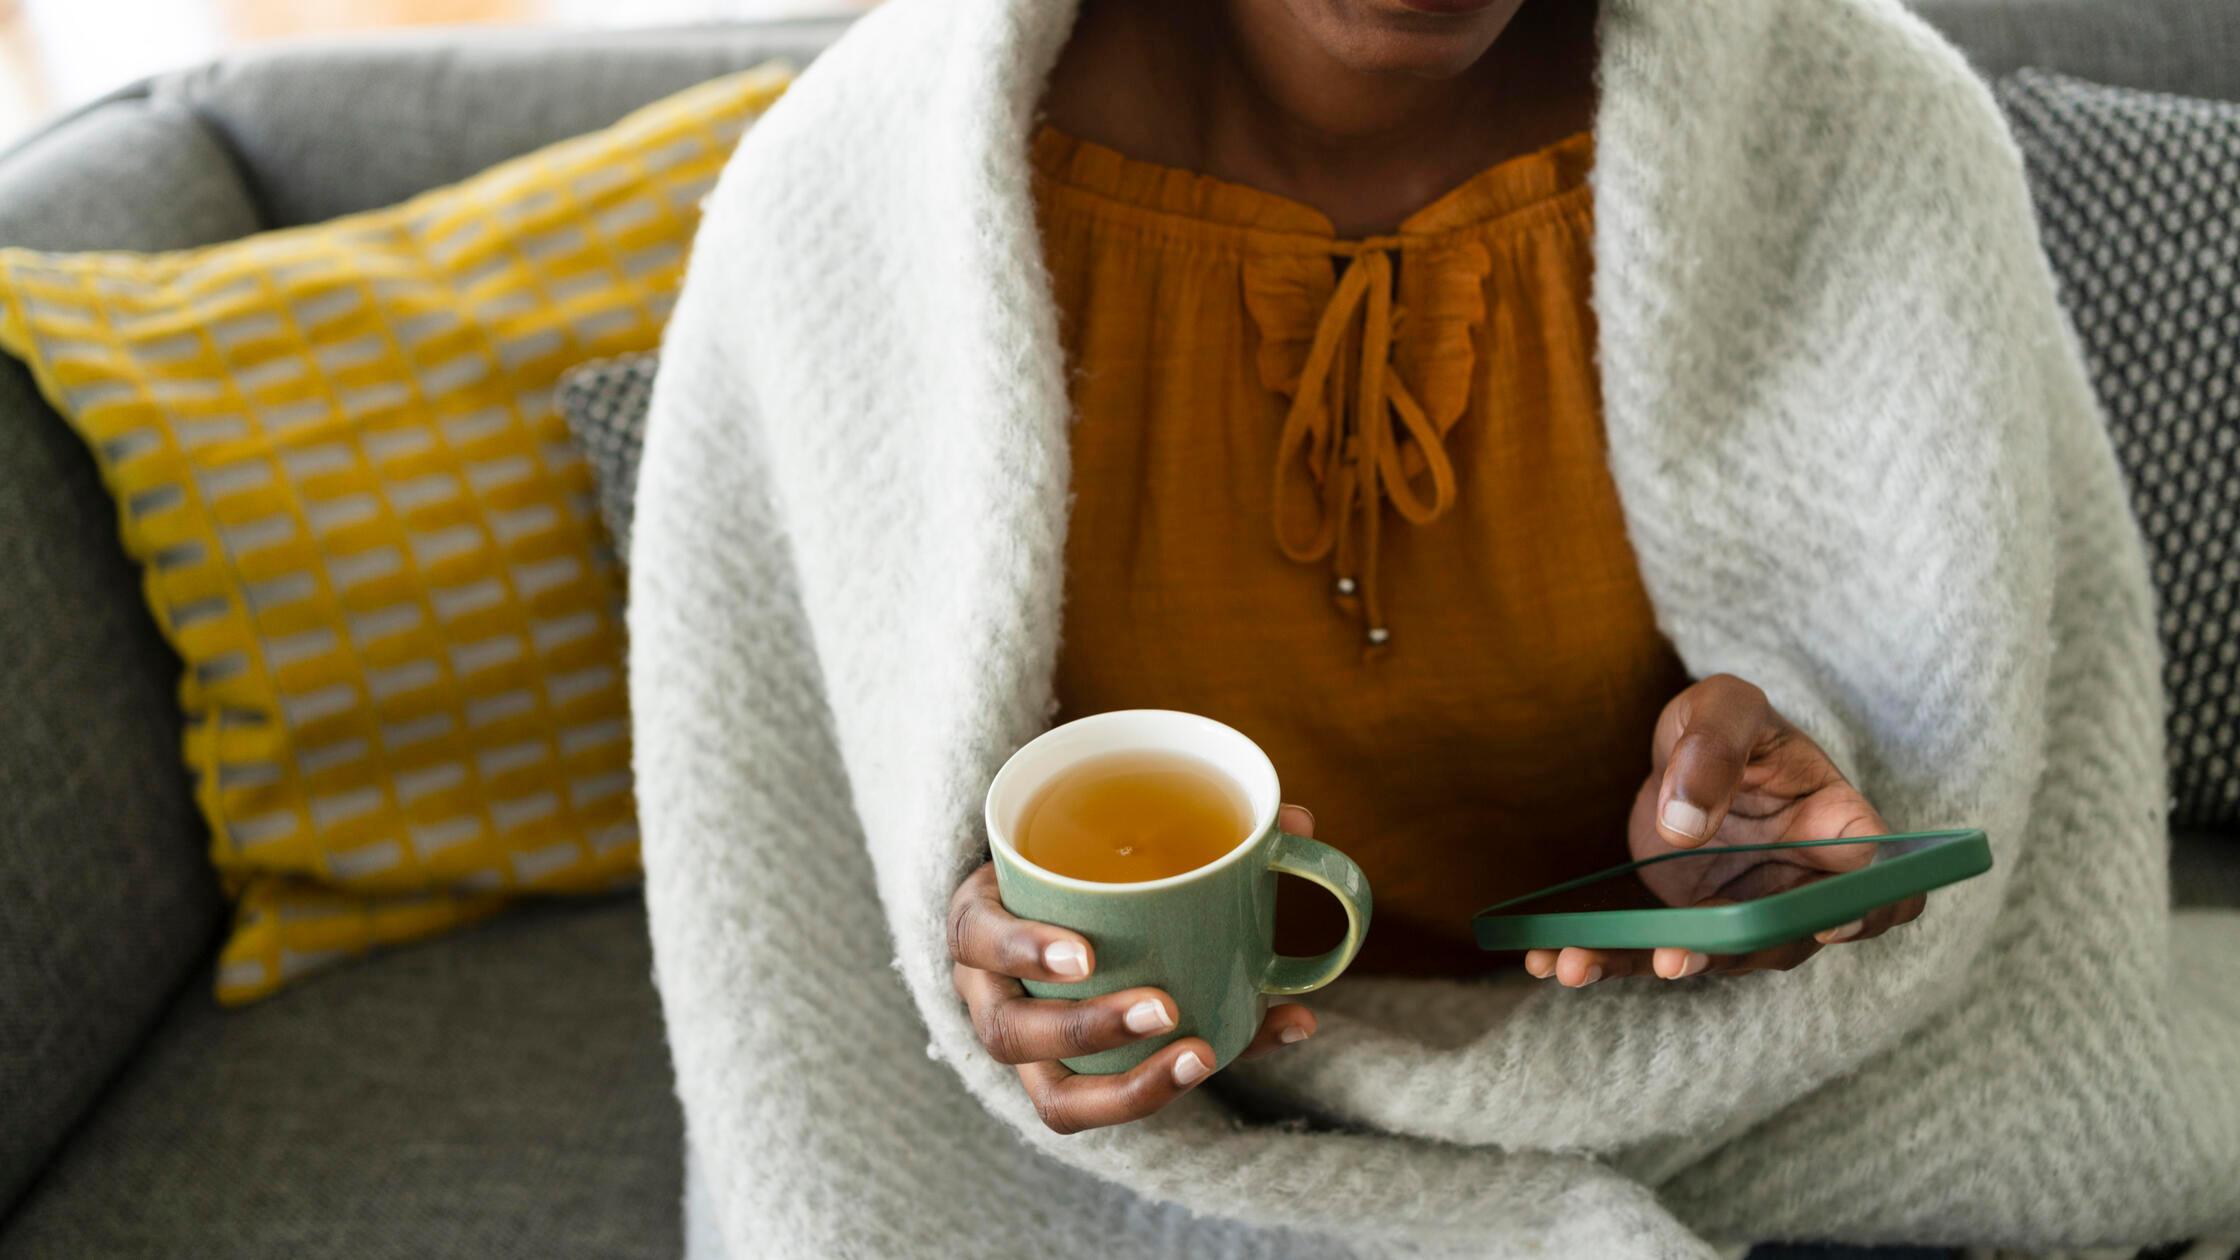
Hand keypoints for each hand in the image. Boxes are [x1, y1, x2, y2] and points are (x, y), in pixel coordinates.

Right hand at [947, 805, 1319, 1132]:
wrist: (1048, 917)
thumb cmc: (1073, 873)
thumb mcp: (1091, 840)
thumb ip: (1181, 823)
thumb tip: (1291, 821)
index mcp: (982, 921)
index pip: (976, 937)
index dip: (1022, 949)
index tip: (1088, 955)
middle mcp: (990, 995)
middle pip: (1011, 1034)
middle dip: (1090, 1028)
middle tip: (1165, 1007)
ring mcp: (1028, 1052)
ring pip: (1056, 1096)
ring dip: (1133, 1086)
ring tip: (1205, 1053)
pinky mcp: (1072, 1080)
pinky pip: (1118, 1101)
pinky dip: (1189, 1078)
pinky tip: (1258, 1040)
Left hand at [1524, 675, 1924, 987]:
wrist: (1691, 748)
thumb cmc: (1729, 722)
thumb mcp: (1723, 707)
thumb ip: (1713, 748)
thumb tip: (1684, 824)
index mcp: (1840, 828)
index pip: (1884, 885)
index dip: (1868, 910)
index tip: (1826, 921)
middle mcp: (1802, 887)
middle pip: (1784, 940)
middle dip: (1725, 955)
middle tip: (1670, 957)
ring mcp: (1746, 912)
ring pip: (1709, 956)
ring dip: (1641, 965)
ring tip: (1574, 964)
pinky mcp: (1692, 922)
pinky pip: (1653, 951)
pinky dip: (1602, 959)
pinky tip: (1545, 961)